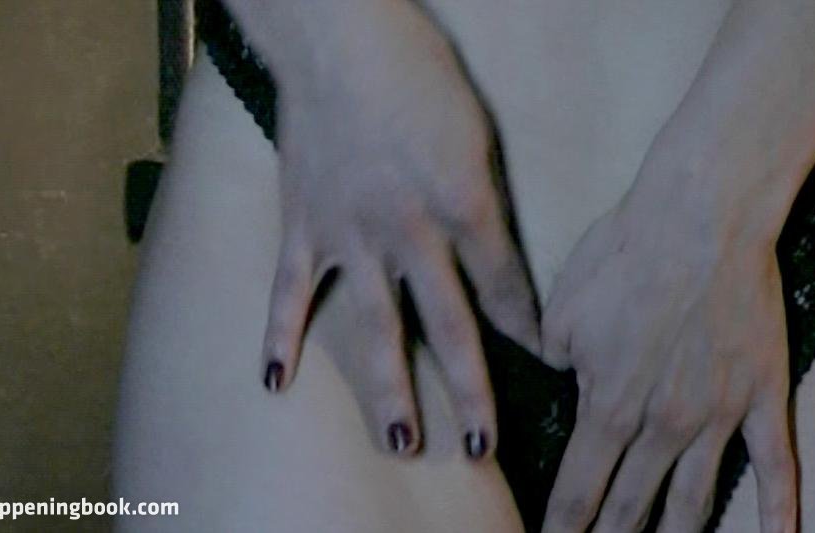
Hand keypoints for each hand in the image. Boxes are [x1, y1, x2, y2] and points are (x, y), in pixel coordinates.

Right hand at [250, 0, 538, 458]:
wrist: (338, 38)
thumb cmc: (417, 75)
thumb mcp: (474, 133)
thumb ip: (482, 199)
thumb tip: (492, 250)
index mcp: (463, 204)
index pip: (504, 287)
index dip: (526, 330)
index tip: (540, 361)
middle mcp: (410, 231)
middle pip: (449, 326)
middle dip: (469, 389)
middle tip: (480, 446)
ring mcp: (351, 234)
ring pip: (372, 325)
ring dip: (387, 387)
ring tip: (400, 440)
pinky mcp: (303, 225)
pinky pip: (289, 291)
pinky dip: (278, 337)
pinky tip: (273, 382)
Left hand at [539, 194, 796, 531]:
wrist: (702, 217)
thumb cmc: (624, 254)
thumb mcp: (562, 309)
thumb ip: (556, 357)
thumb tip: (564, 375)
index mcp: (608, 407)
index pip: (578, 490)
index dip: (562, 527)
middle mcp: (662, 426)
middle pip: (632, 508)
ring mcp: (718, 416)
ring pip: (694, 501)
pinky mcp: (763, 395)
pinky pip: (777, 464)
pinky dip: (778, 510)